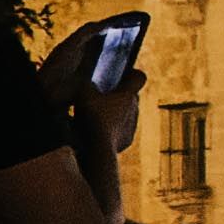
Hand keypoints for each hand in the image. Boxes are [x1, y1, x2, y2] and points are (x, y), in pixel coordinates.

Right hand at [35, 29, 143, 156]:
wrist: (99, 150)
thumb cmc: (92, 119)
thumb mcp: (83, 95)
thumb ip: (86, 84)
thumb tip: (86, 82)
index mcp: (128, 95)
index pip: (139, 77)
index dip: (132, 73)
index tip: (125, 73)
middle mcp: (135, 109)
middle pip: (132, 96)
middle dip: (121, 94)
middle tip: (105, 94)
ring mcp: (132, 126)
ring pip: (128, 114)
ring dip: (117, 112)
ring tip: (99, 115)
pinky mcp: (127, 140)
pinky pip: (122, 130)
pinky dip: (113, 129)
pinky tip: (98, 131)